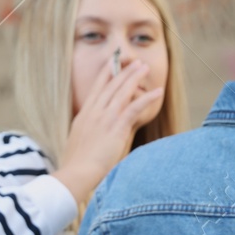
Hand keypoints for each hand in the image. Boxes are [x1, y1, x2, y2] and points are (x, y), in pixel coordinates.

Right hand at [52, 56, 163, 206]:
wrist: (77, 173)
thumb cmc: (77, 166)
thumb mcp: (78, 144)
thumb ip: (88, 135)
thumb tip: (93, 135)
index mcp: (83, 116)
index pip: (96, 90)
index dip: (104, 75)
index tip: (111, 64)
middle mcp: (93, 113)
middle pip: (110, 86)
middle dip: (122, 71)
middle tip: (133, 61)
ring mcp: (104, 118)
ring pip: (121, 92)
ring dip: (134, 77)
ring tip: (144, 67)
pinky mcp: (116, 127)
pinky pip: (134, 108)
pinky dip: (146, 99)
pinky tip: (157, 92)